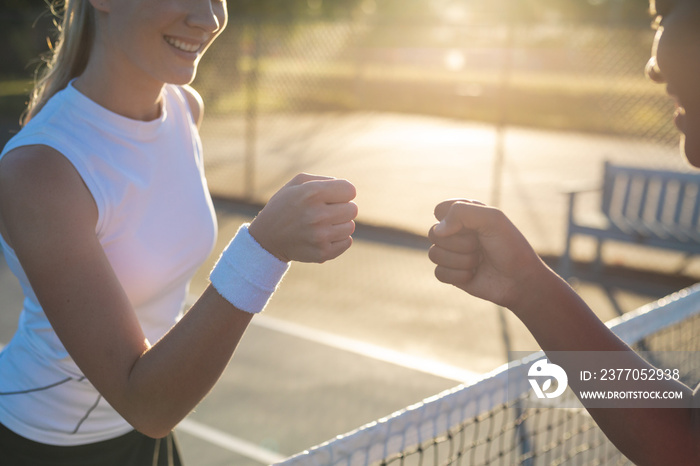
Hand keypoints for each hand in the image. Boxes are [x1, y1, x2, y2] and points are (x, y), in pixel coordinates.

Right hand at [248, 174, 357, 262]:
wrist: (267, 238)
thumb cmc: (285, 206)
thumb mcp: (297, 184)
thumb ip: (325, 180)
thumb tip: (348, 190)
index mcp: (312, 193)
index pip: (350, 190)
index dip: (342, 193)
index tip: (332, 197)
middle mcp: (317, 215)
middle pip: (353, 209)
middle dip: (342, 209)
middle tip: (326, 212)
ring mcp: (320, 236)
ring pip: (350, 226)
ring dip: (340, 225)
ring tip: (322, 225)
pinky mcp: (322, 253)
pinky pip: (347, 242)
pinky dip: (338, 239)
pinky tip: (323, 237)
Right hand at [428, 199, 545, 307]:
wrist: (520, 281)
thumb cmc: (510, 247)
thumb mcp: (493, 219)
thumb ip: (462, 213)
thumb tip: (438, 230)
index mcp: (465, 214)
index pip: (440, 210)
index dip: (452, 219)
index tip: (474, 226)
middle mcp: (455, 232)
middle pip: (433, 233)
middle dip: (460, 243)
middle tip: (480, 246)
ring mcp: (452, 254)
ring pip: (434, 255)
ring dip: (461, 261)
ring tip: (479, 262)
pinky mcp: (450, 274)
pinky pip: (438, 273)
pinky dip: (458, 276)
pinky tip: (473, 275)